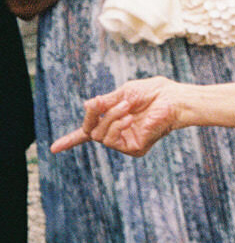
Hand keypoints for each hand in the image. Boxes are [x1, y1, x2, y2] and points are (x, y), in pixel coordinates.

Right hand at [50, 76, 181, 156]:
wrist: (173, 98)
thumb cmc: (153, 92)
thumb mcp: (124, 93)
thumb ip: (105, 103)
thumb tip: (86, 107)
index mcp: (114, 120)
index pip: (89, 132)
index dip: (70, 140)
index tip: (53, 148)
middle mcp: (118, 134)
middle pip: (90, 131)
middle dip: (93, 116)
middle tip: (101, 103)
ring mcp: (125, 143)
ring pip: (100, 136)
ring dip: (110, 118)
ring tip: (126, 107)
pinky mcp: (134, 149)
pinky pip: (112, 140)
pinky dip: (117, 126)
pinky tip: (129, 118)